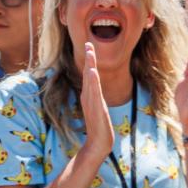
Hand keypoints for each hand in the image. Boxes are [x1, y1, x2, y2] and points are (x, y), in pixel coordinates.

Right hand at [78, 42, 114, 157]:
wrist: (98, 144)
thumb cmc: (99, 129)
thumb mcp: (99, 110)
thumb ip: (96, 100)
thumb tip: (95, 92)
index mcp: (89, 96)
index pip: (89, 76)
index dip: (89, 61)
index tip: (90, 46)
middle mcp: (89, 97)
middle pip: (88, 75)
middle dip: (89, 58)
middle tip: (88, 43)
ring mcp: (91, 102)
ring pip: (90, 81)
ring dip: (90, 66)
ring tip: (90, 53)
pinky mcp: (96, 108)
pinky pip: (94, 92)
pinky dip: (92, 81)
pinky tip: (92, 72)